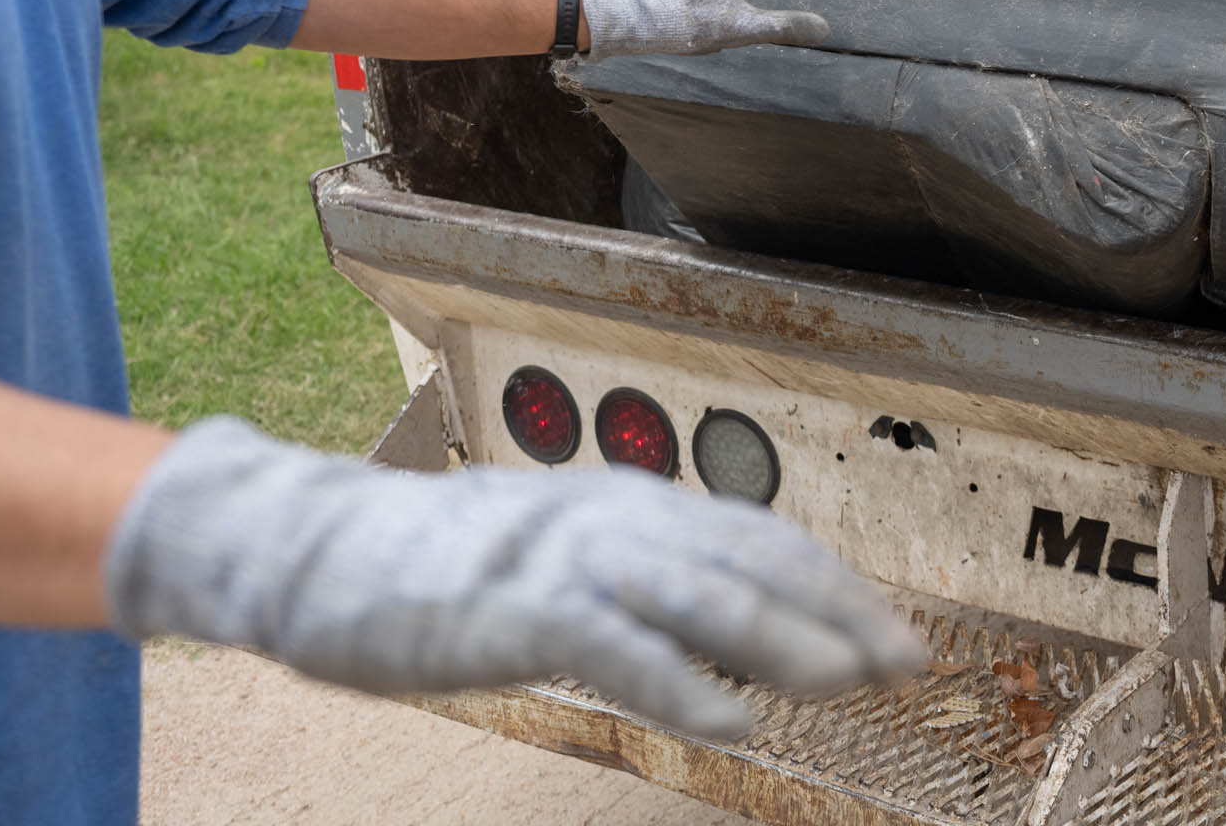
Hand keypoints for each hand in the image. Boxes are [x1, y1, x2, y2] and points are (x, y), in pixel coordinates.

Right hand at [107, 419, 923, 734]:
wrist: (317, 552)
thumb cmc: (440, 568)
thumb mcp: (562, 566)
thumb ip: (642, 588)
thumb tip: (735, 634)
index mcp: (627, 507)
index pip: (759, 541)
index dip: (836, 588)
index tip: (898, 636)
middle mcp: (612, 517)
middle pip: (752, 560)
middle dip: (838, 611)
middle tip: (908, 661)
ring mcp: (564, 558)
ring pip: (702, 592)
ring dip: (787, 638)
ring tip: (853, 682)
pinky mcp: (515, 606)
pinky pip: (616, 643)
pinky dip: (682, 678)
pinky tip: (734, 718)